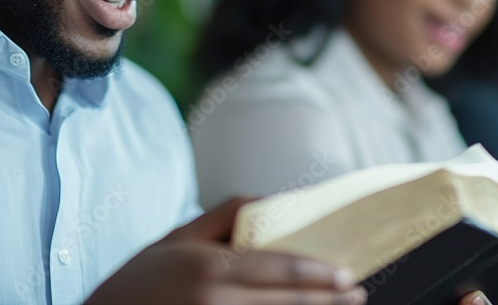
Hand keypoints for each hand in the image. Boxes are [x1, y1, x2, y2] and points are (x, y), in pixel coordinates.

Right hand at [85, 198, 366, 304]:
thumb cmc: (140, 280)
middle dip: (326, 300)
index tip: (347, 275)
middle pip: (285, 303)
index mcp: (209, 270)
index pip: (278, 270)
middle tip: (356, 294)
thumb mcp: (177, 237)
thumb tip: (270, 202)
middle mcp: (214, 303)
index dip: (318, 274)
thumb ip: (224, 216)